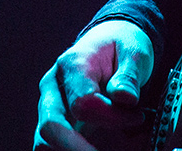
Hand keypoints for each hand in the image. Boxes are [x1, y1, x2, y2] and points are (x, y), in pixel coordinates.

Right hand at [34, 19, 152, 150]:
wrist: (109, 42)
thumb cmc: (120, 47)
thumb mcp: (133, 51)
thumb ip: (129, 75)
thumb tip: (124, 98)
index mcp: (73, 65)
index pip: (83, 102)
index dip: (111, 116)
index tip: (137, 117)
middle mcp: (54, 87)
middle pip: (51, 126)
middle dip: (77, 148)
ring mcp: (51, 107)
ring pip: (45, 141)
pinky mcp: (57, 123)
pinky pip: (53, 146)